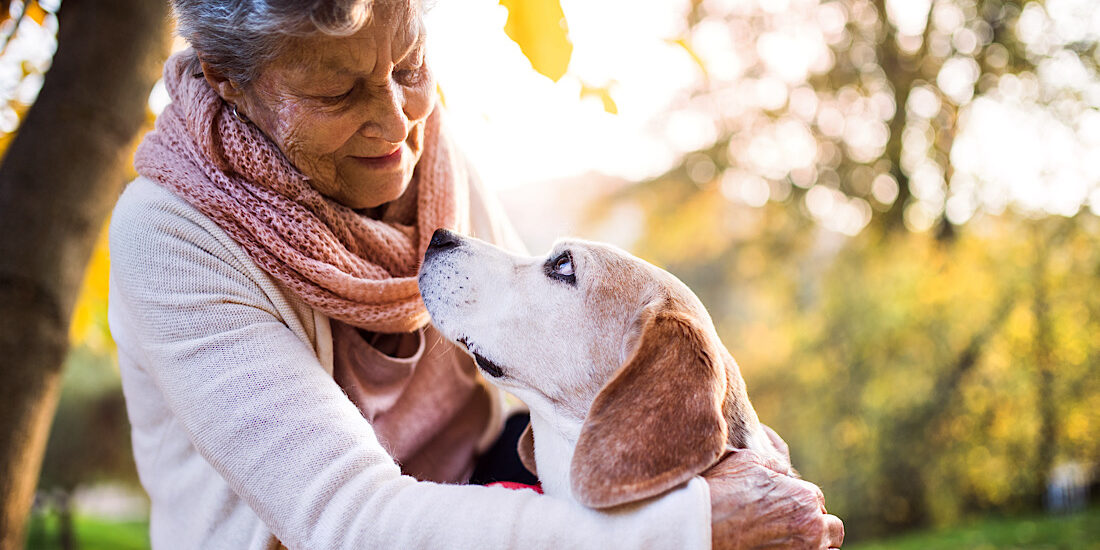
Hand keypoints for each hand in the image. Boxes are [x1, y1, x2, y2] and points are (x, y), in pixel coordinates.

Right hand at [704, 449, 843, 548]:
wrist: (704, 523)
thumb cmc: (724, 490)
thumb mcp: (749, 461)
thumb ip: (774, 464)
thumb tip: (782, 470)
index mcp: (804, 496)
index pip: (817, 498)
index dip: (801, 499)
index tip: (786, 504)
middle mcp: (810, 524)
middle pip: (832, 527)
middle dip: (819, 523)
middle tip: (797, 525)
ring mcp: (804, 549)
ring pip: (829, 549)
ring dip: (820, 543)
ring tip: (799, 540)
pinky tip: (793, 548)